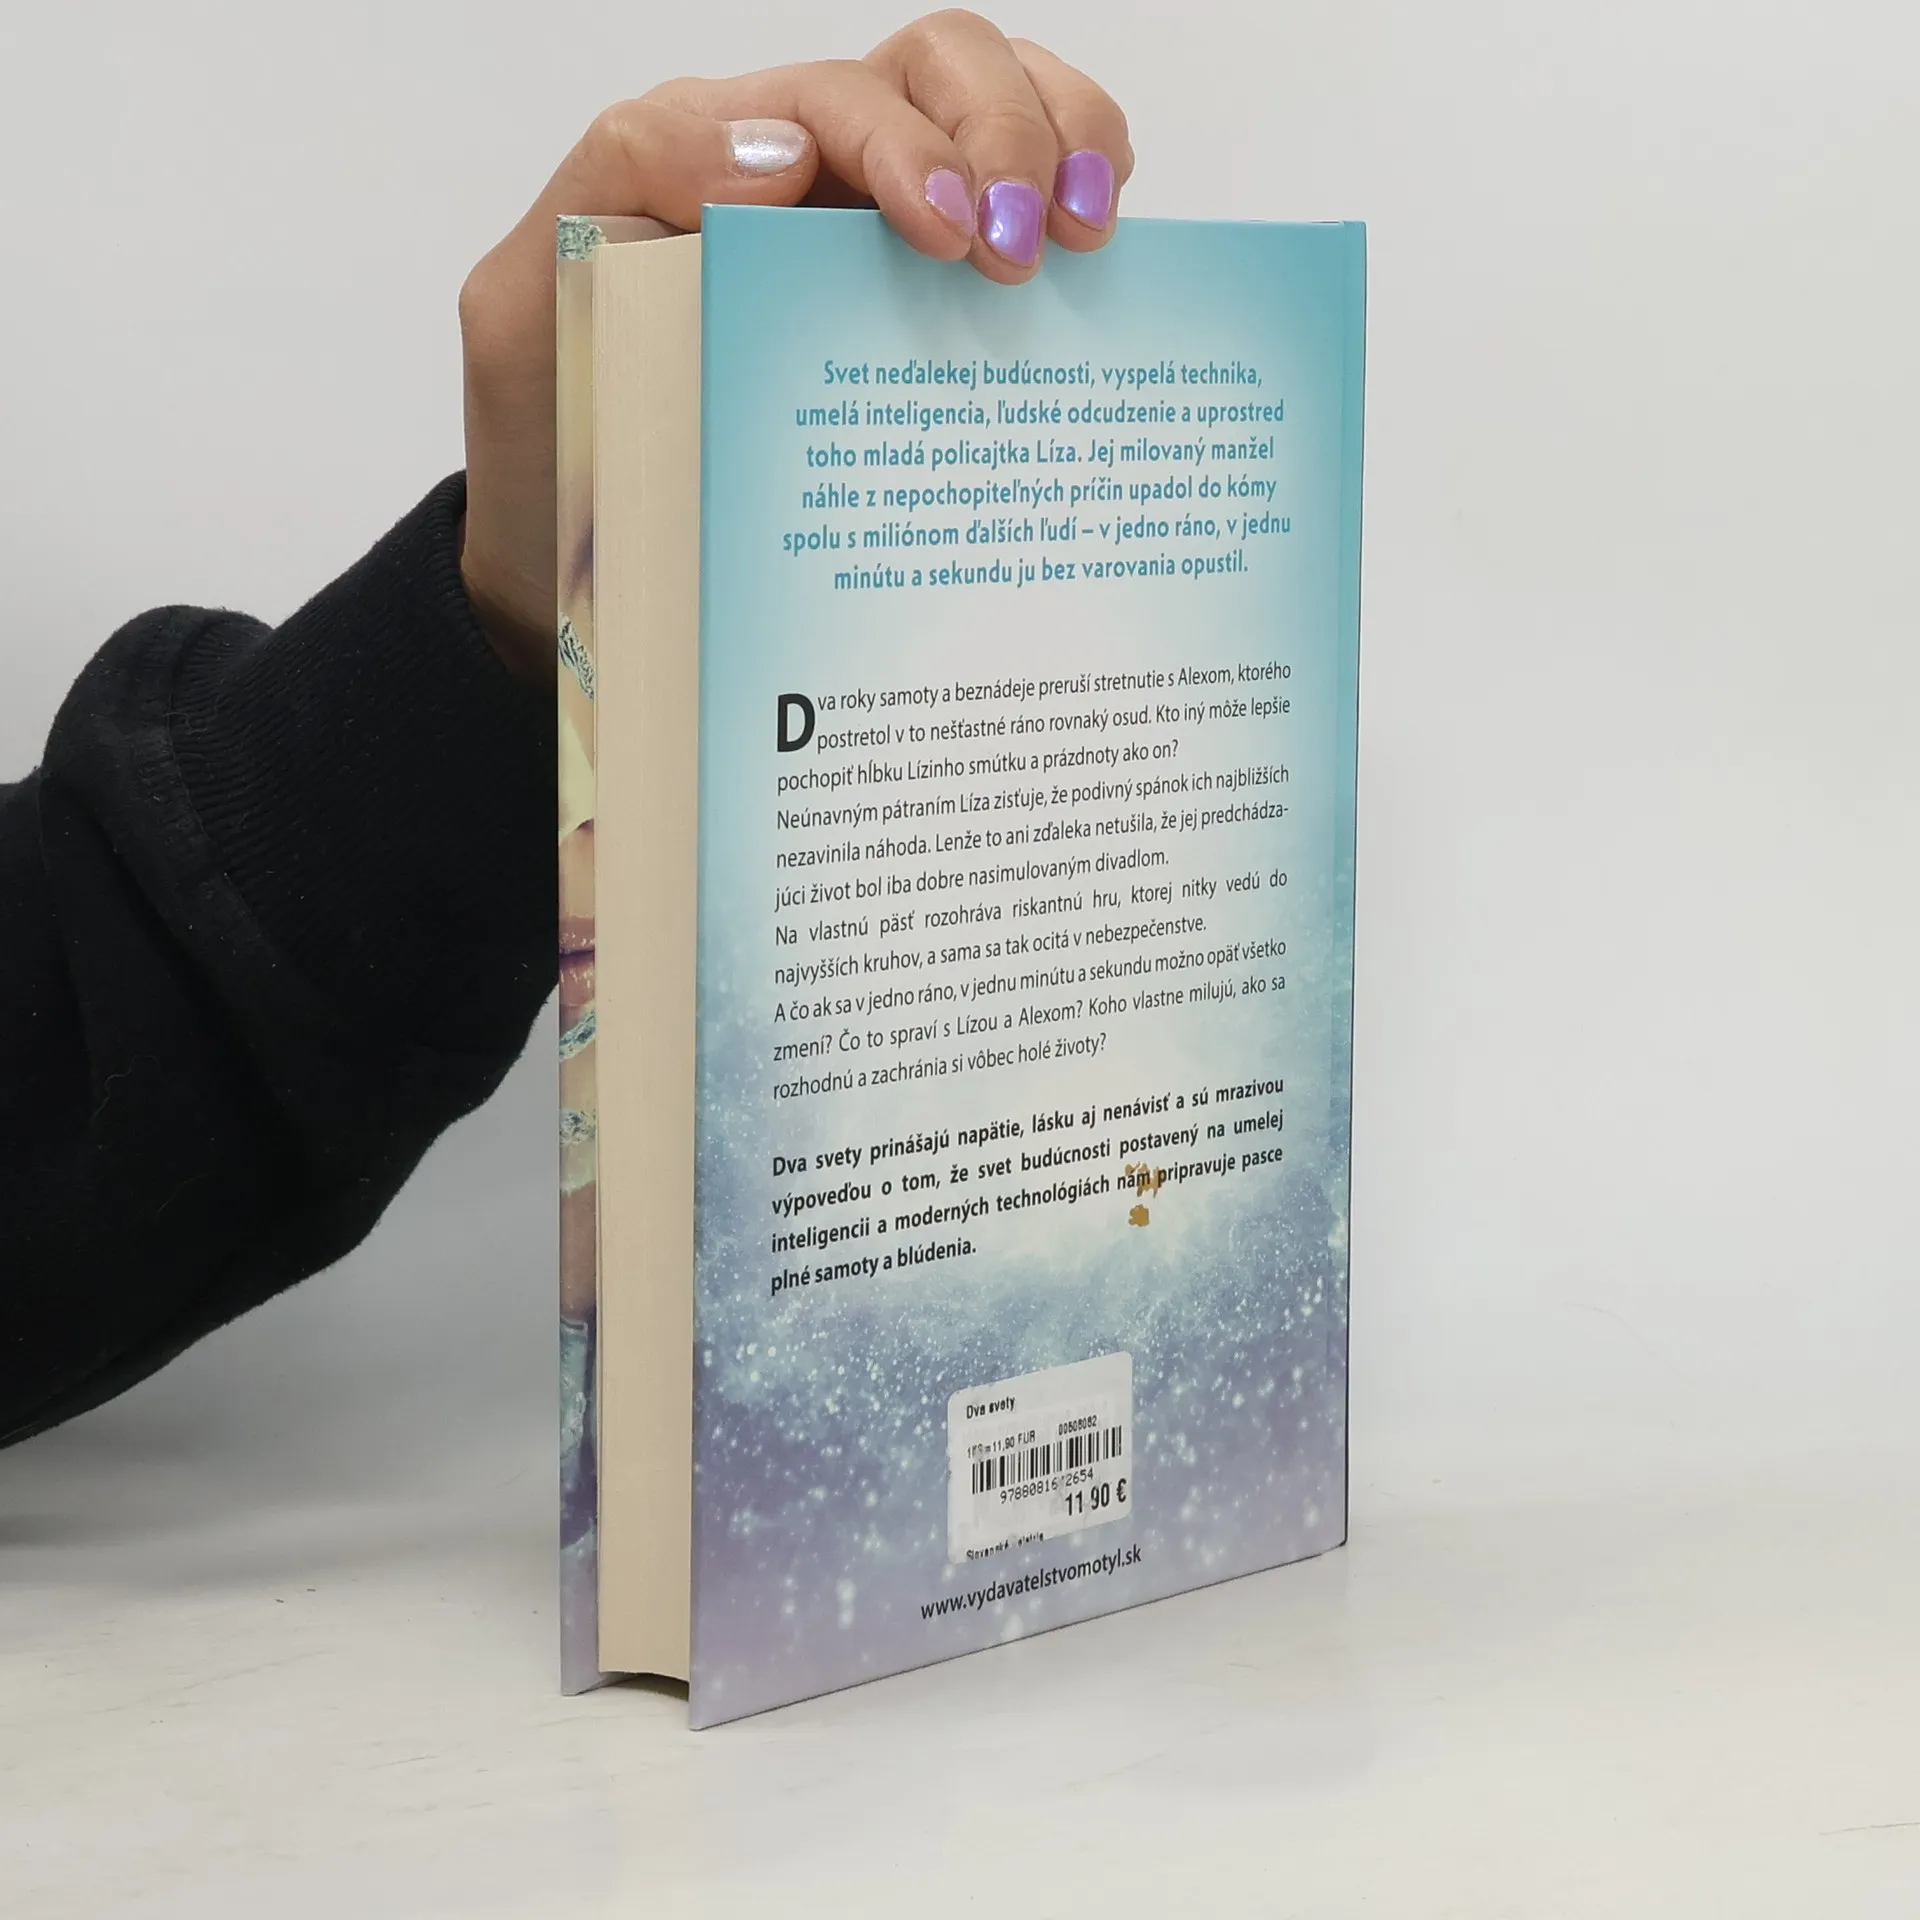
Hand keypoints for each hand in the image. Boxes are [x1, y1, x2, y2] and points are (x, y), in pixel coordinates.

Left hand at [457, 10, 1132, 676]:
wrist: (585, 566)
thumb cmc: (553, 438)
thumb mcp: (524, 313)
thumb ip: (609, 196)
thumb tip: (773, 151)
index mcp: (713, 158)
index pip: (835, 97)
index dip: (912, 143)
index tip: (952, 233)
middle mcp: (810, 174)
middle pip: (939, 70)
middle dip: (1005, 133)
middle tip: (1029, 249)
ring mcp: (878, 234)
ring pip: (999, 107)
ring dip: (1065, 142)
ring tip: (1090, 236)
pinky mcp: (932, 306)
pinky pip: (1023, 218)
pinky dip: (1081, 202)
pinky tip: (1101, 264)